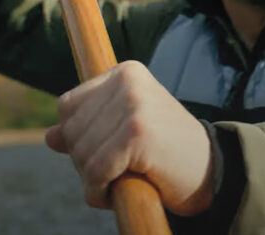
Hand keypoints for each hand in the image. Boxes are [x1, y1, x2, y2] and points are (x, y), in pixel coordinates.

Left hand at [45, 61, 214, 215]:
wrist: (214, 172)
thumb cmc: (168, 153)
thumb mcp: (127, 132)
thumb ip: (90, 129)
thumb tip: (50, 136)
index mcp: (127, 73)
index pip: (69, 107)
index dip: (83, 138)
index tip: (114, 150)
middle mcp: (129, 82)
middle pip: (72, 132)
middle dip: (88, 161)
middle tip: (123, 169)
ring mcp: (134, 106)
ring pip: (81, 153)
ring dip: (95, 179)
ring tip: (126, 178)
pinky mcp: (137, 134)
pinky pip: (95, 172)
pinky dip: (100, 191)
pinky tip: (118, 192)